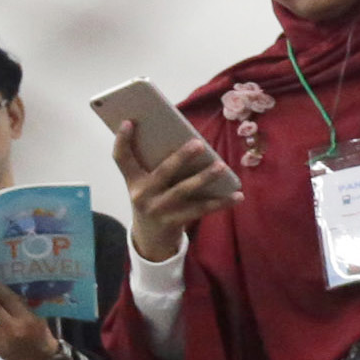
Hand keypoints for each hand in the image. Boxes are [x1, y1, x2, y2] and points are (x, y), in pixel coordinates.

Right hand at [112, 119, 230, 262]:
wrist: (150, 238)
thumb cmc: (153, 199)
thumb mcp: (146, 185)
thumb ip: (156, 166)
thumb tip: (187, 141)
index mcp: (133, 181)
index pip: (121, 158)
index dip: (122, 140)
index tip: (128, 121)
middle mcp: (142, 195)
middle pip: (162, 172)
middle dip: (181, 157)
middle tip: (199, 143)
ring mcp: (158, 209)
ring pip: (184, 190)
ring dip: (204, 178)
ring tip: (221, 166)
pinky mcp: (174, 221)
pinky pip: (200, 209)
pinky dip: (221, 202)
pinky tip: (237, 196)